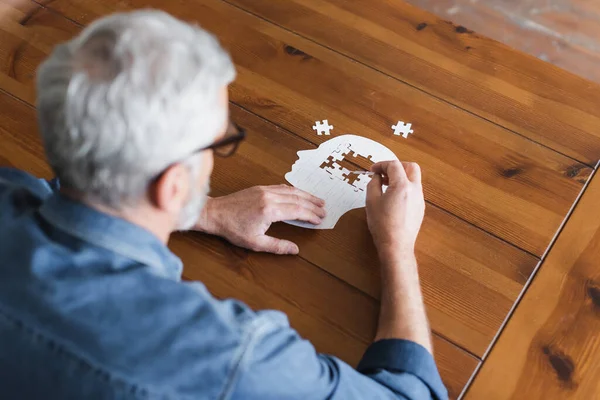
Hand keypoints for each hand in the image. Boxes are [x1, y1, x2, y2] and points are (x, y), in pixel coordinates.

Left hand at [194, 185, 325, 254]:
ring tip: (317, 200)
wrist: (214, 214)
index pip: (297, 210)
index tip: (320, 219)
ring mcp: (264, 190)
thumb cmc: (233, 229)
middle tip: (324, 209)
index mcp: (270, 210)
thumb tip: (295, 250)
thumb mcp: (255, 243)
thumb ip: (277, 246)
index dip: (310, 215)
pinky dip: (294, 190)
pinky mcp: (260, 188)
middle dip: (312, 204)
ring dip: (306, 195)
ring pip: (291, 191)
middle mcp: (269, 197)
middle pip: (297, 199)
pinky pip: (282, 187)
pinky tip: (299, 194)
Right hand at [366, 161, 424, 259]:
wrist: (396, 245)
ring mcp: (420, 199)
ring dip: (401, 177)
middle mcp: (415, 190)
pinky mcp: (420, 207)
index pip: (394, 165)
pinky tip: (393, 198)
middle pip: (411, 167)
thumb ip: (373, 183)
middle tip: (383, 173)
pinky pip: (414, 190)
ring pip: (413, 179)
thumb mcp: (371, 201)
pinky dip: (404, 188)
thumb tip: (377, 177)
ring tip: (386, 186)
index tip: (373, 170)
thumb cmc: (382, 225)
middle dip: (396, 167)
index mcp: (402, 186)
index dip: (381, 164)